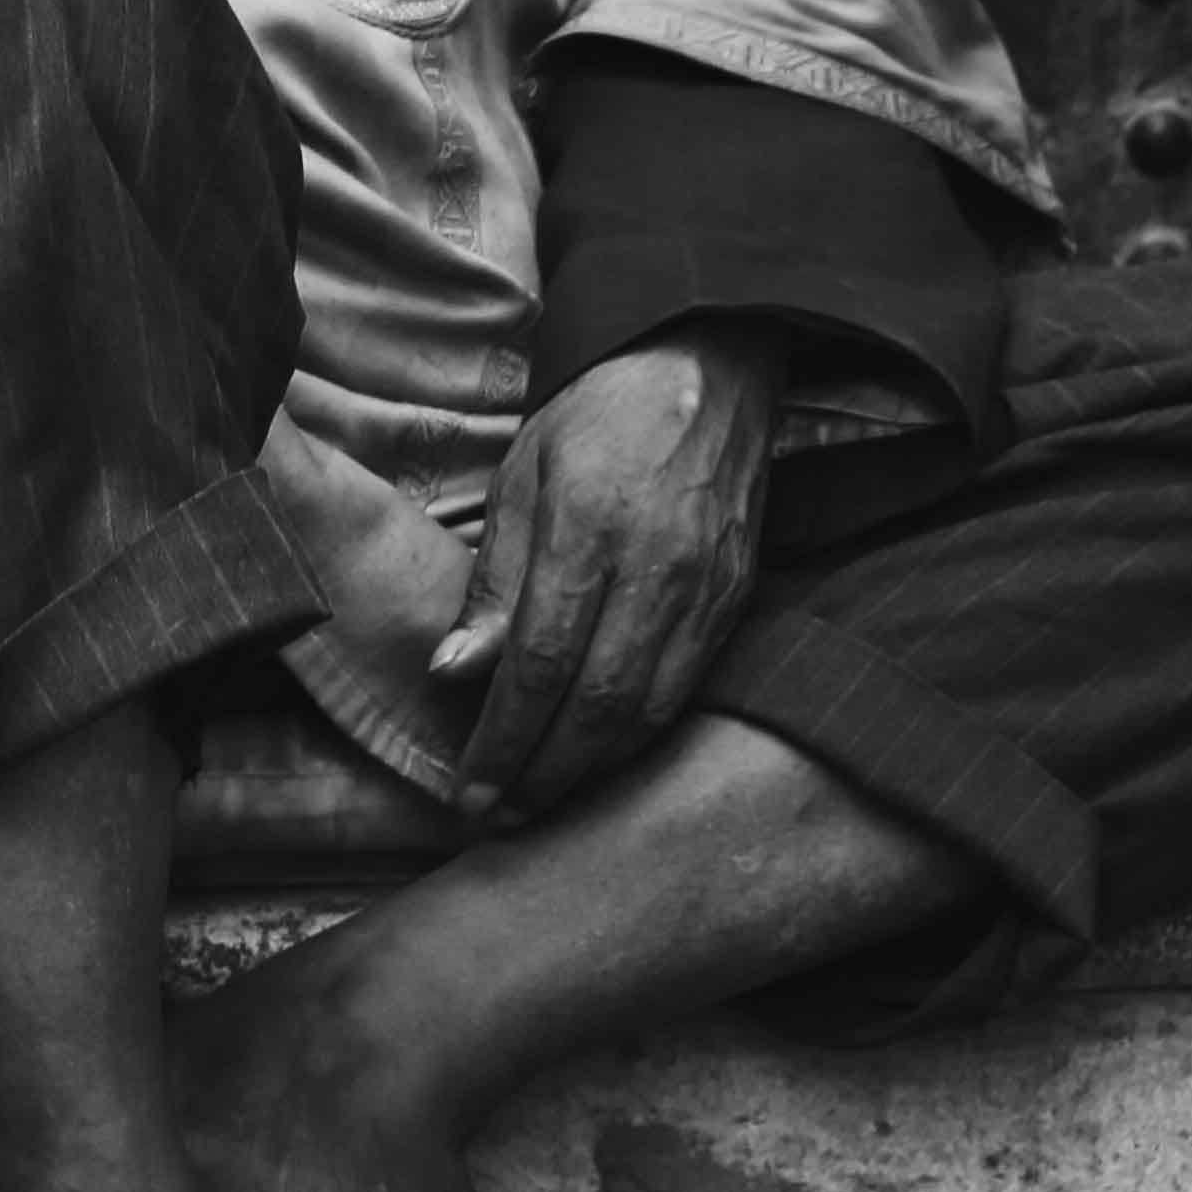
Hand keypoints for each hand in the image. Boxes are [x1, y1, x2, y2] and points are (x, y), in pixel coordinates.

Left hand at [436, 320, 782, 819]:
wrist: (712, 374)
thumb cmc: (599, 419)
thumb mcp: (521, 475)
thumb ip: (493, 581)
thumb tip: (453, 673)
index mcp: (589, 527)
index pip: (538, 661)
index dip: (502, 738)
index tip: (467, 791)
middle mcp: (657, 568)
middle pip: (597, 703)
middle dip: (542, 773)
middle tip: (497, 817)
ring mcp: (707, 589)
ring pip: (649, 710)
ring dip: (590, 769)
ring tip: (539, 802)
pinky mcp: (738, 600)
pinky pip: (686, 691)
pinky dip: (639, 737)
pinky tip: (599, 757)